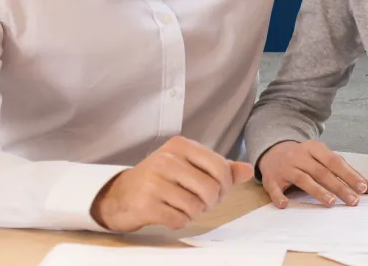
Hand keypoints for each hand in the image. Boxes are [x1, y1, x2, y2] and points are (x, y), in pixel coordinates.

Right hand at [90, 136, 253, 231]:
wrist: (119, 195)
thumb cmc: (159, 180)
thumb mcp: (188, 166)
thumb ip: (220, 168)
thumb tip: (248, 170)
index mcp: (179, 145)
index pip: (220, 167)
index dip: (225, 185)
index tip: (215, 189)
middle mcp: (165, 159)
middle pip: (211, 189)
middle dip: (209, 202)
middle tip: (198, 202)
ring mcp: (154, 182)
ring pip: (196, 207)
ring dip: (192, 213)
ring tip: (179, 206)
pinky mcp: (146, 204)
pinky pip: (179, 220)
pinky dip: (177, 221)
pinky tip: (167, 214)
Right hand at [257, 140, 367, 208]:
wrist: (272, 150)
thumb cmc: (304, 158)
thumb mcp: (325, 159)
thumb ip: (347, 173)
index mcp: (314, 148)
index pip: (335, 161)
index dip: (349, 175)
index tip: (363, 188)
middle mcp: (299, 155)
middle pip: (321, 172)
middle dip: (338, 187)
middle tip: (352, 201)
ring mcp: (285, 167)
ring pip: (303, 179)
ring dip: (317, 191)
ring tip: (331, 203)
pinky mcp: (271, 178)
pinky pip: (275, 188)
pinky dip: (279, 196)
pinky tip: (285, 204)